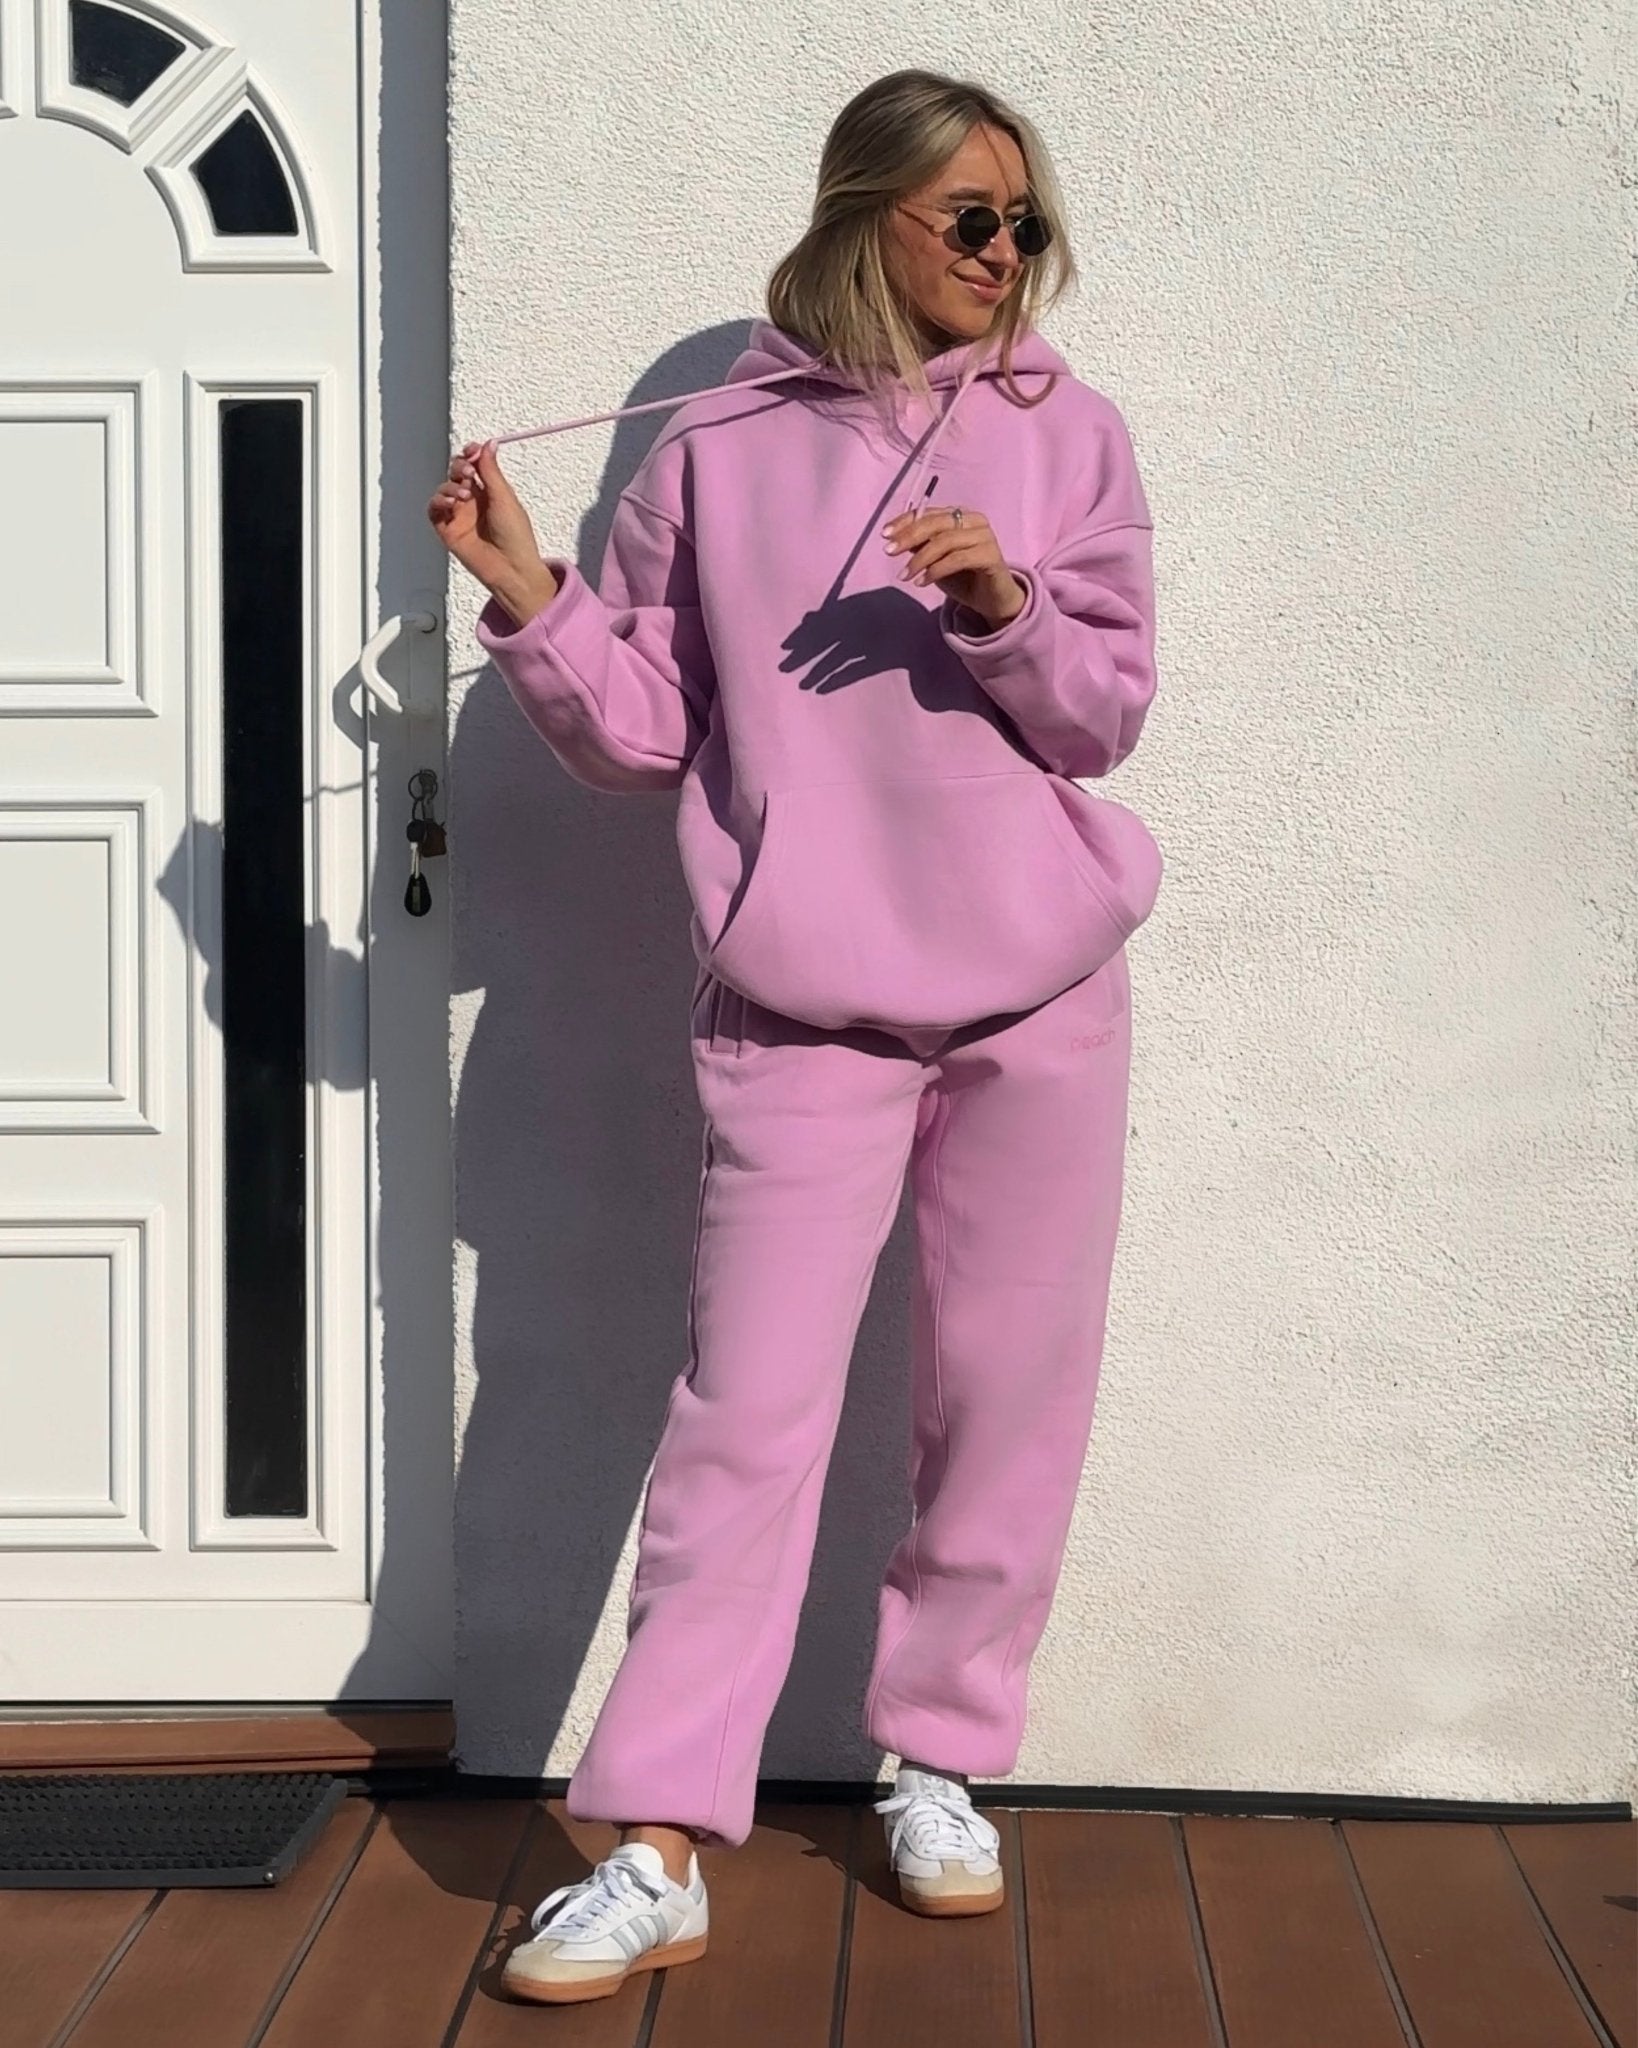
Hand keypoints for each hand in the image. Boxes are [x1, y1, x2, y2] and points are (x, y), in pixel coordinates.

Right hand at [429, 440, 557, 620]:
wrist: (511, 568)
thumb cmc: (516, 536)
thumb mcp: (505, 497)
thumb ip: (492, 471)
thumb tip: (489, 443)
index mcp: (490, 492)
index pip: (474, 465)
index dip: (470, 454)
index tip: (472, 450)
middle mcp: (473, 501)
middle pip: (456, 473)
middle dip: (459, 466)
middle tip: (469, 472)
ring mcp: (459, 515)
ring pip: (444, 489)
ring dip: (450, 486)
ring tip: (464, 495)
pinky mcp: (448, 530)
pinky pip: (434, 509)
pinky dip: (439, 501)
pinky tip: (451, 504)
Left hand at [881, 504, 1027, 628]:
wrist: (992, 601)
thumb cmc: (964, 578)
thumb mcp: (935, 561)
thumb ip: (921, 546)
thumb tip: (896, 539)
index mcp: (960, 515)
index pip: (928, 512)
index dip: (905, 521)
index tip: (885, 535)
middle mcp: (974, 520)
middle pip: (936, 522)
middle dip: (909, 536)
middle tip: (890, 552)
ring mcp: (985, 536)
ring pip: (945, 541)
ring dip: (920, 559)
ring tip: (905, 575)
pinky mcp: (991, 555)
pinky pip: (958, 559)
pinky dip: (936, 570)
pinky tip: (922, 582)